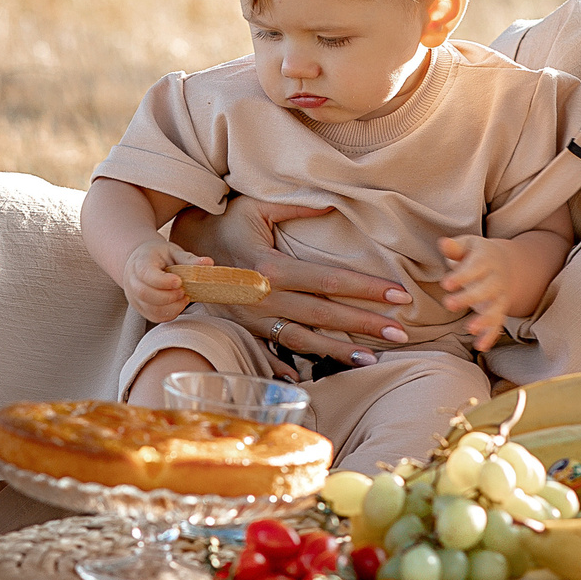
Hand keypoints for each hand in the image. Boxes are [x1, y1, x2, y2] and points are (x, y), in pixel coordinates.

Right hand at [120, 236, 205, 324]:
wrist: (141, 262)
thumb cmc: (158, 256)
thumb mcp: (173, 252)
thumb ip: (188, 259)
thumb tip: (208, 263)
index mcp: (139, 262)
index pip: (146, 274)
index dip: (163, 281)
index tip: (179, 281)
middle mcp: (132, 281)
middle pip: (145, 294)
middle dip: (168, 296)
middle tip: (183, 291)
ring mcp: (135, 297)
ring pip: (150, 309)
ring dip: (171, 307)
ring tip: (183, 297)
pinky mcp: (142, 309)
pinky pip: (155, 317)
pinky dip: (170, 313)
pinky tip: (179, 304)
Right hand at [175, 197, 414, 365]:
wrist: (179, 254)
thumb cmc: (223, 225)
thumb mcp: (255, 207)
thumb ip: (295, 208)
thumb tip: (334, 204)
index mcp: (271, 267)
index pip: (330, 280)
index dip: (366, 288)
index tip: (398, 295)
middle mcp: (265, 298)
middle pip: (325, 315)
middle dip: (366, 325)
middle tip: (402, 333)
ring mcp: (256, 320)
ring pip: (305, 341)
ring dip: (340, 352)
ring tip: (373, 358)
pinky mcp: (248, 331)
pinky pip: (276, 352)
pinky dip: (297, 367)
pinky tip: (321, 375)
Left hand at [439, 234, 522, 350]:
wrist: (506, 265)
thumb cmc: (477, 254)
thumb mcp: (467, 245)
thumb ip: (455, 247)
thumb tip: (443, 243)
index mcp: (486, 261)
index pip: (475, 268)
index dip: (462, 276)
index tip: (446, 284)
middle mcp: (496, 280)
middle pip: (486, 290)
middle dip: (469, 298)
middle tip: (448, 304)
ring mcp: (499, 297)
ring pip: (495, 310)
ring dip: (484, 320)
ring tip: (470, 328)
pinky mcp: (499, 311)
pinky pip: (497, 325)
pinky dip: (490, 336)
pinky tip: (481, 346)